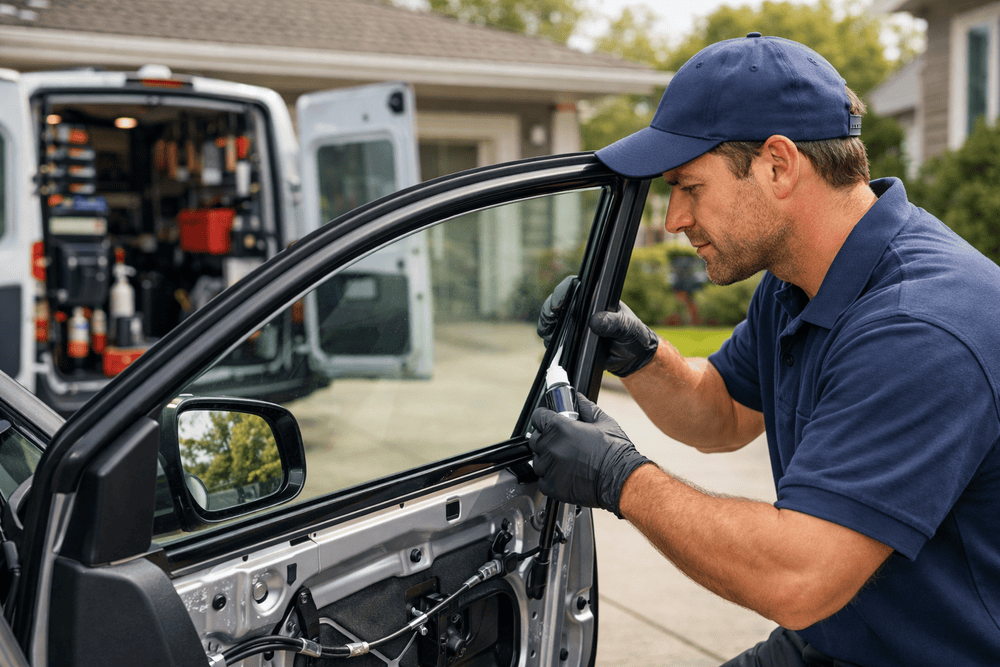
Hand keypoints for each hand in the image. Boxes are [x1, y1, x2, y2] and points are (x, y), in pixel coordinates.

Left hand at [528, 391, 650, 517]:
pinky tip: (565, 475)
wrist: (620, 480)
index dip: (543, 418)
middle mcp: (551, 446)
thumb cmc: (615, 452)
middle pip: (536, 439)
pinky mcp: (550, 485)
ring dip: (547, 459)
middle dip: (546, 439)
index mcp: (561, 428)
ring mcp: (549, 467)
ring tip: (566, 461)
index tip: (549, 422)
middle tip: (562, 443)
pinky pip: (542, 479)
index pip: (538, 417)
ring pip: (538, 460)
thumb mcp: (604, 423)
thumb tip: (578, 398)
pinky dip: (551, 477)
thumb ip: (586, 408)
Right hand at [536, 276, 657, 376]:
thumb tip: (595, 322)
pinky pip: (554, 338)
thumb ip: (613, 323)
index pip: (572, 286)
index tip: (558, 307)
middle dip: (548, 312)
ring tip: (551, 338)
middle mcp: (580, 308)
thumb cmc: (632, 334)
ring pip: (550, 320)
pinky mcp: (570, 340)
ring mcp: (573, 323)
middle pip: (555, 302)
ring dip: (547, 327)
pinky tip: (554, 347)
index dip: (561, 293)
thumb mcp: (626, 327)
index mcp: (594, 297)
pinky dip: (551, 342)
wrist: (633, 356)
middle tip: (550, 325)